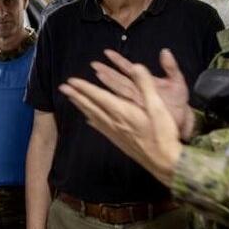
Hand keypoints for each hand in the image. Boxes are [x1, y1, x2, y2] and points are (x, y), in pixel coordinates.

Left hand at [59, 55, 183, 185]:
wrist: (165, 162)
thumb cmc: (163, 134)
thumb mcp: (158, 107)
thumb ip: (146, 86)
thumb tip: (136, 66)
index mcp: (123, 112)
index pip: (98, 97)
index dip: (84, 88)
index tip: (70, 81)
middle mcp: (115, 123)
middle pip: (91, 106)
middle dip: (76, 96)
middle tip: (63, 88)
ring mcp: (116, 134)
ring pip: (93, 117)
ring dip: (81, 106)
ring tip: (71, 99)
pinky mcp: (119, 141)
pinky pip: (101, 128)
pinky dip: (92, 120)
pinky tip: (89, 120)